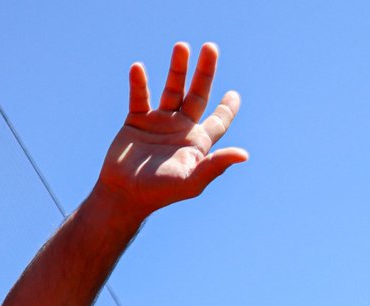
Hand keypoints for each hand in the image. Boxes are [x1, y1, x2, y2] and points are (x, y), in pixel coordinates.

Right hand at [98, 42, 247, 217]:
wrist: (125, 195)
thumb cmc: (161, 192)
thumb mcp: (192, 180)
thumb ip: (216, 166)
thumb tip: (244, 154)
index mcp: (197, 143)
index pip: (218, 121)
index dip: (227, 108)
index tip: (234, 94)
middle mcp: (181, 129)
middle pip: (197, 95)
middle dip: (205, 72)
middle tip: (211, 48)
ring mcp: (159, 123)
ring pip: (171, 89)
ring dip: (177, 68)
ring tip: (182, 46)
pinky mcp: (136, 121)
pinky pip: (139, 96)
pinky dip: (139, 83)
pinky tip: (138, 68)